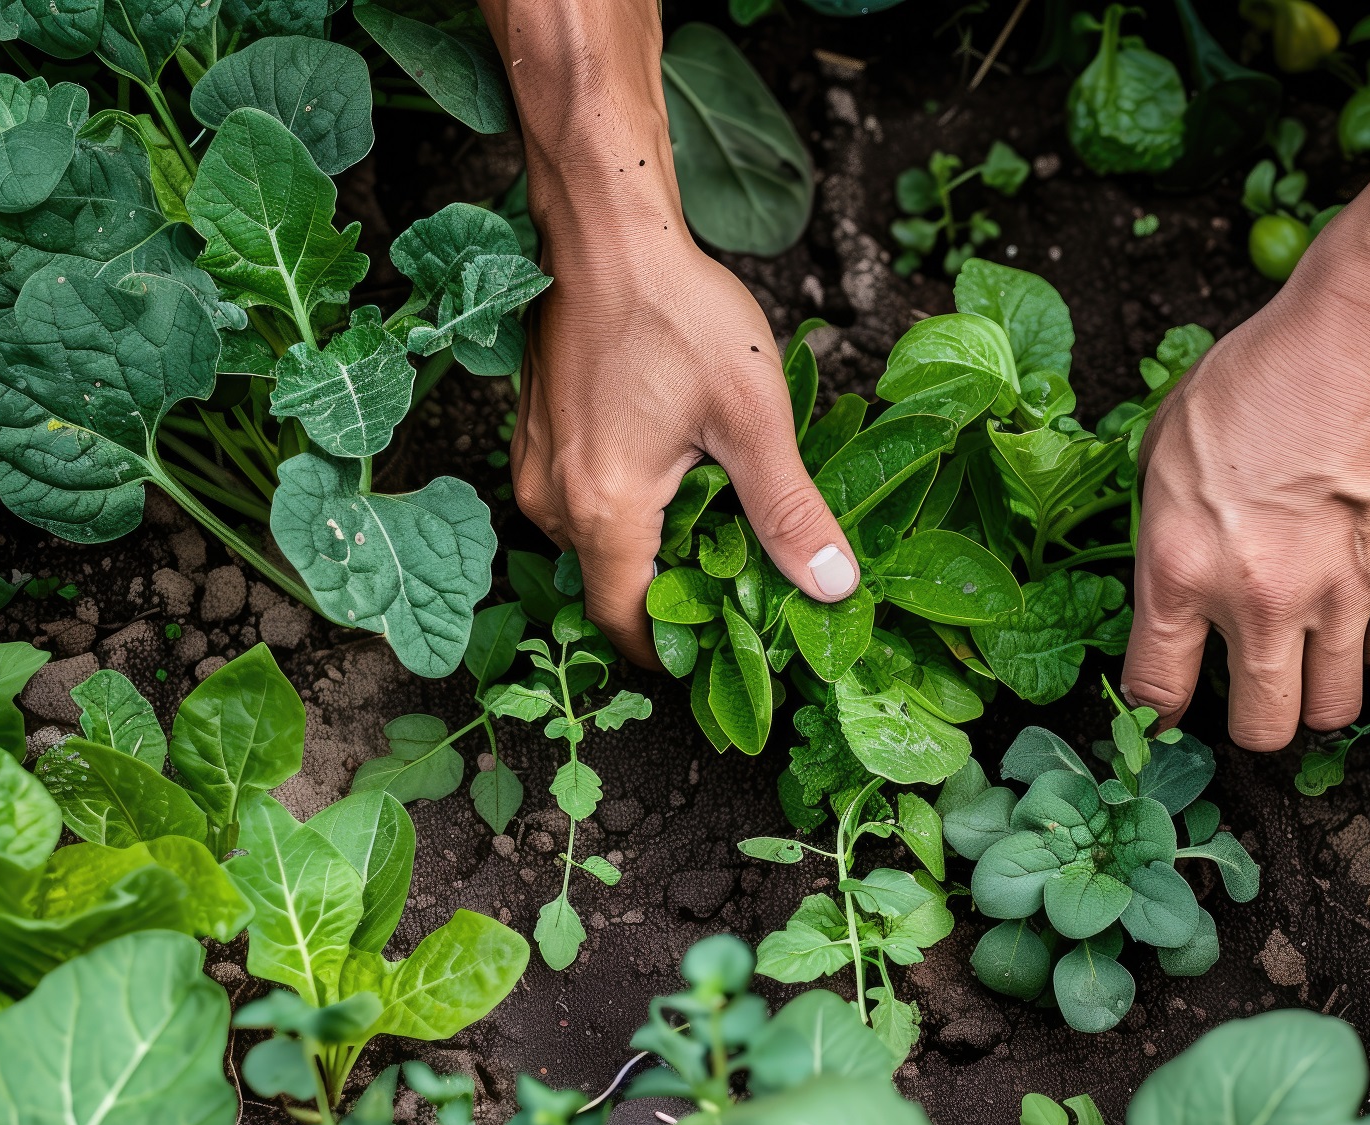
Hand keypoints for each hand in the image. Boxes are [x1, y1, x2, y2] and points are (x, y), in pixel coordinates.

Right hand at [511, 224, 855, 666]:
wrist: (606, 229)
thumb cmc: (677, 312)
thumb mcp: (754, 417)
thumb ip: (788, 511)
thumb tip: (833, 587)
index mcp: (602, 509)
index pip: (627, 623)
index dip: (678, 650)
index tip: (733, 648)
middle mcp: (552, 499)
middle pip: (612, 586)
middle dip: (677, 598)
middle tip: (747, 588)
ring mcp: (536, 466)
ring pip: (598, 544)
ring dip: (655, 550)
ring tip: (725, 533)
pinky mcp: (537, 435)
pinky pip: (582, 502)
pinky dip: (630, 510)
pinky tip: (686, 481)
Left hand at [1124, 225, 1369, 749]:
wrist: (1367, 341)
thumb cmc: (1261, 375)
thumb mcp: (1167, 439)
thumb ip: (1162, 521)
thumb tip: (1164, 562)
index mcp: (1182, 570)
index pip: (1157, 693)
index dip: (1159, 709)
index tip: (1168, 702)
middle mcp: (1258, 603)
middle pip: (1261, 730)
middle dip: (1253, 721)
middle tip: (1249, 688)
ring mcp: (1338, 601)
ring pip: (1332, 711)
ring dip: (1315, 694)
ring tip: (1306, 658)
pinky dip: (1368, 644)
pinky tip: (1353, 609)